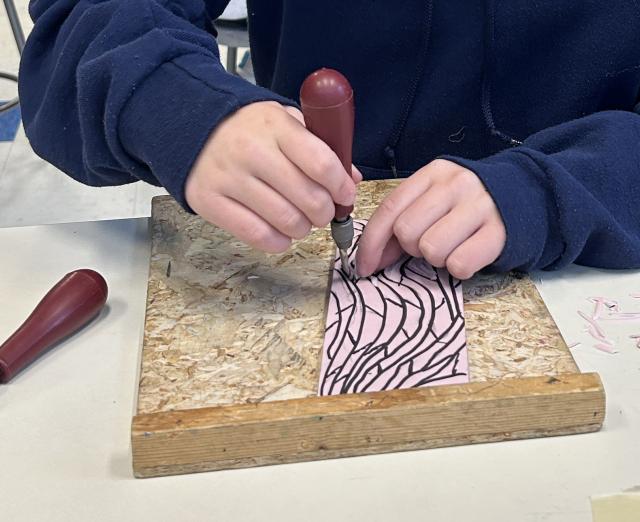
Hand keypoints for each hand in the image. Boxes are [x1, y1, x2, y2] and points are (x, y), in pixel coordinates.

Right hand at [185, 101, 360, 252]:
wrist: (189, 127)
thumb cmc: (247, 129)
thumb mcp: (284, 122)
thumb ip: (319, 145)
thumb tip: (351, 179)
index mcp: (274, 125)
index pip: (321, 163)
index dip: (341, 186)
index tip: (345, 194)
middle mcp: (250, 150)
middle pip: (309, 198)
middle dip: (325, 212)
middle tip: (322, 211)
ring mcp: (228, 178)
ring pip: (287, 221)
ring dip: (304, 228)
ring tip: (301, 221)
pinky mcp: (210, 202)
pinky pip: (258, 235)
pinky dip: (279, 241)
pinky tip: (282, 232)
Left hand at [356, 159, 505, 278]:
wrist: (526, 195)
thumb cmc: (467, 205)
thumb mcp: (433, 200)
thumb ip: (401, 222)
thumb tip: (371, 259)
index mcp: (433, 174)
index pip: (390, 209)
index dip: (371, 242)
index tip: (364, 266)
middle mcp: (456, 185)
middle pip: (407, 232)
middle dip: (410, 248)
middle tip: (428, 245)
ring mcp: (480, 206)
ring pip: (431, 250)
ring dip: (436, 259)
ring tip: (451, 247)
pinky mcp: (500, 232)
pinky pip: (460, 264)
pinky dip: (459, 268)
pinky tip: (469, 253)